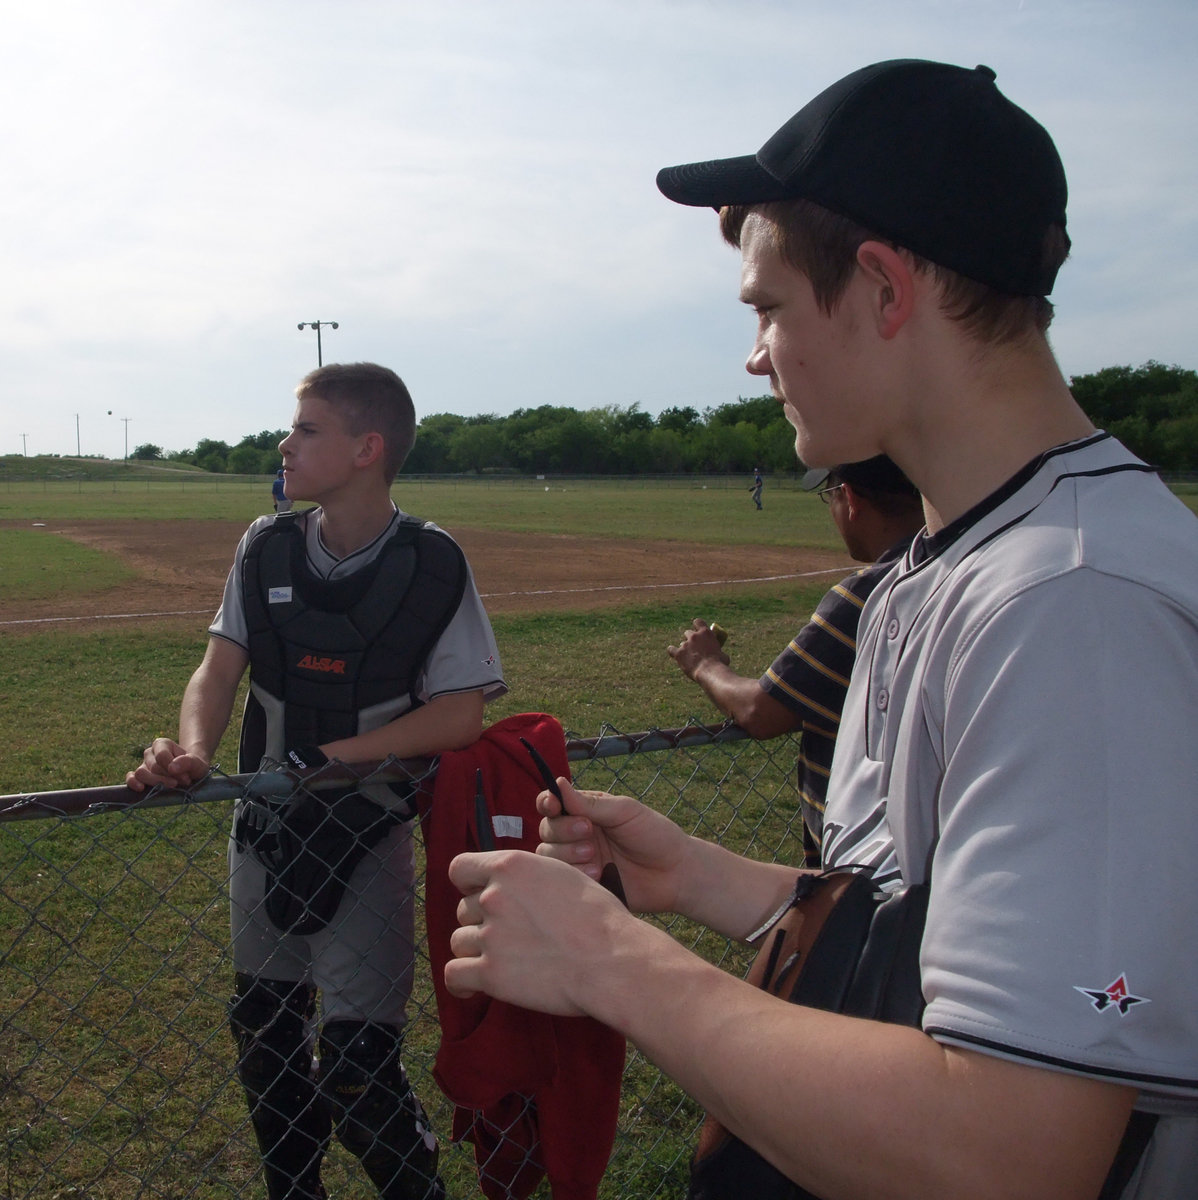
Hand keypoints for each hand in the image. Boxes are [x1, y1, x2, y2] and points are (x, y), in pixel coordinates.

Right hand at [125, 737, 209, 792]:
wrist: (191, 774)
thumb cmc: (193, 766)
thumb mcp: (197, 763)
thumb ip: (188, 762)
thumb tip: (172, 768)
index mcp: (162, 744)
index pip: (162, 756)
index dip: (173, 769)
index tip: (186, 778)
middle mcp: (150, 753)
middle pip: (154, 767)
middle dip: (168, 778)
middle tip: (182, 783)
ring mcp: (143, 765)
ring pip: (141, 773)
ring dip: (156, 783)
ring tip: (171, 787)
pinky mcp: (139, 777)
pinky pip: (130, 778)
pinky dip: (133, 783)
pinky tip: (140, 788)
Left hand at [447, 849, 628, 1013]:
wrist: (612, 959)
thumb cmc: (598, 918)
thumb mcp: (562, 875)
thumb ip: (529, 877)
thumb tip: (514, 886)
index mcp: (511, 866)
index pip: (460, 868)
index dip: (469, 884)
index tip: (483, 896)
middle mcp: (494, 896)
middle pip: (463, 909)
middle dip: (482, 921)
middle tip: (511, 935)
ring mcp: (490, 935)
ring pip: (459, 941)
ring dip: (476, 950)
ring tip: (503, 959)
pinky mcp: (491, 974)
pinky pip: (454, 975)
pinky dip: (462, 983)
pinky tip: (474, 986)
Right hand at [535, 778, 690, 913]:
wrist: (675, 873)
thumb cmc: (654, 834)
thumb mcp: (624, 812)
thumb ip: (590, 804)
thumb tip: (558, 783)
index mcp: (586, 811)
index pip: (553, 804)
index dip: (547, 802)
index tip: (554, 805)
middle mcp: (577, 834)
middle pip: (547, 829)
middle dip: (563, 830)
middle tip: (589, 832)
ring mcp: (578, 860)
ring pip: (548, 855)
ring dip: (568, 854)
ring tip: (595, 857)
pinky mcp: (583, 884)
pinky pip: (563, 879)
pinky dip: (577, 874)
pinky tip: (599, 874)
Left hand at [668, 618, 730, 678]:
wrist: (709, 671)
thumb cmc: (719, 664)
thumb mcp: (723, 654)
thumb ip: (718, 651)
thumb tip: (719, 654)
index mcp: (706, 633)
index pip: (698, 622)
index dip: (697, 625)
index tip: (698, 630)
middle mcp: (694, 636)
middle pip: (688, 633)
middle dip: (691, 638)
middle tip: (694, 647)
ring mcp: (685, 644)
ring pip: (682, 643)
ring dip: (685, 648)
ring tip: (689, 657)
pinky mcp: (679, 653)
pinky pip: (671, 650)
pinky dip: (672, 651)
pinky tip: (673, 653)